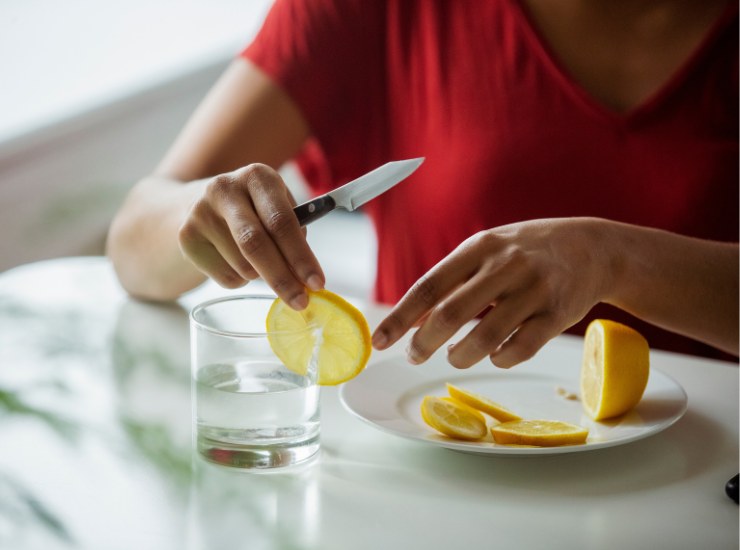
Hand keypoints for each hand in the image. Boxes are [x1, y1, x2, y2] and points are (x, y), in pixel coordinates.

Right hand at [177, 163, 324, 308]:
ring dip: (260, 277)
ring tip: (257, 261)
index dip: (301, 256)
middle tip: (300, 302)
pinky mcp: (186, 237)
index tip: (317, 283)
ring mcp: (200, 212)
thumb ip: (294, 234)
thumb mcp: (274, 207)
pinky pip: (226, 277)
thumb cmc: (250, 210)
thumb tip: (306, 277)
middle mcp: (225, 188)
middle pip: (256, 244)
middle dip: (282, 278)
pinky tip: (232, 260)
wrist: (193, 205)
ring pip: (243, 266)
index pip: (282, 221)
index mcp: (258, 176)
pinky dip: (240, 280)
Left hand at [372, 218, 611, 367]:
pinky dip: (499, 358)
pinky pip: (519, 349)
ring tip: (456, 355)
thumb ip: (451, 282)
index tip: (379, 340)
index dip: (400, 317)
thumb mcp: (486, 252)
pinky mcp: (557, 315)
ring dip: (462, 355)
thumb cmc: (525, 251)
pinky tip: (494, 353)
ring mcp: (534, 290)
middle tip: (415, 355)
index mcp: (480, 247)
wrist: (592, 248)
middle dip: (425, 343)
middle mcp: (506, 266)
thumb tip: (410, 320)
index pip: (429, 286)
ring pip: (485, 338)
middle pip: (452, 314)